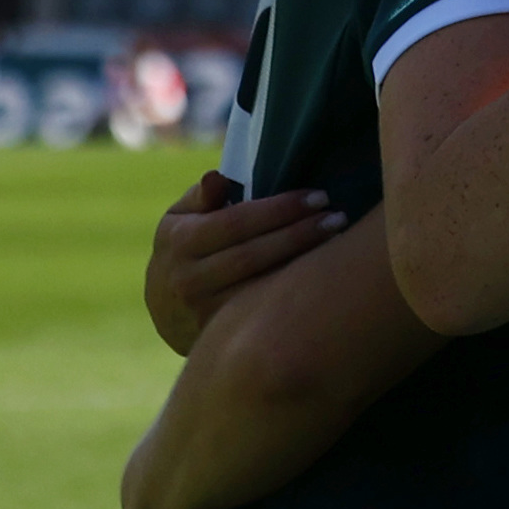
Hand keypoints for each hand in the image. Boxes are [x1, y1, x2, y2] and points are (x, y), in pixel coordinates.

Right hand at [142, 169, 339, 355]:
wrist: (167, 312)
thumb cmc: (184, 251)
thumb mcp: (181, 220)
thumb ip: (202, 197)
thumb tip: (217, 176)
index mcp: (180, 241)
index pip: (236, 222)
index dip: (279, 209)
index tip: (317, 196)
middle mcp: (189, 278)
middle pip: (254, 254)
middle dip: (300, 233)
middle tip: (338, 217)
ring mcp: (205, 309)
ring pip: (262, 284)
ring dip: (304, 261)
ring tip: (340, 239)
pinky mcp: (222, 332)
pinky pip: (265, 309)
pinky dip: (296, 290)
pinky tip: (325, 274)